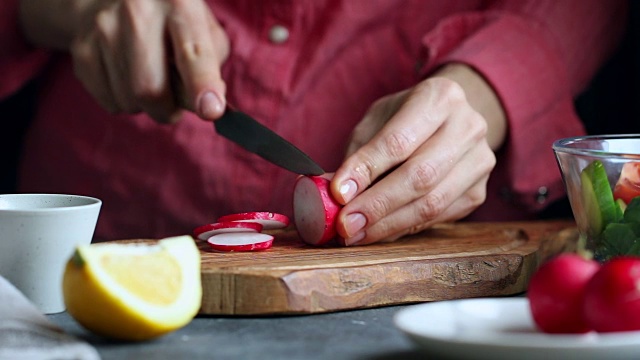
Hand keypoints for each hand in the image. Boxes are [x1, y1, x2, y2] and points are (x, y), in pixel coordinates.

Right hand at [66, 0, 228, 122]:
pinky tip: (127, 76)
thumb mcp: (203, 29)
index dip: (202, 85)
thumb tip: (207, 104)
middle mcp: (137, 11)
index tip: (211, 111)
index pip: (193, 53)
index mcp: (178, 3)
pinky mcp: (82, 48)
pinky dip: (125, 101)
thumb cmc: (171, 22)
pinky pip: (109, 101)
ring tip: (149, 78)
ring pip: (128, 100)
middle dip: (167, 110)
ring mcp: (104, 28)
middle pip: (150, 89)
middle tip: (173, 103)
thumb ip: (212, 66)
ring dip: (146, 105)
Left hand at [331, 64, 504, 245]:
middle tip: (345, 223)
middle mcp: (468, 126)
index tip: (339, 193)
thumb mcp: (377, 122)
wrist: (447, 121)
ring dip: (388, 224)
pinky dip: (403, 228)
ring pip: (432, 203)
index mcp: (440, 97)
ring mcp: (479, 161)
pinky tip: (379, 231)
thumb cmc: (404, 120)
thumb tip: (330, 193)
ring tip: (356, 233)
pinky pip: (438, 218)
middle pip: (420, 175)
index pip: (399, 140)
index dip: (366, 169)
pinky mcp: (478, 191)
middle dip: (377, 204)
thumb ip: (358, 154)